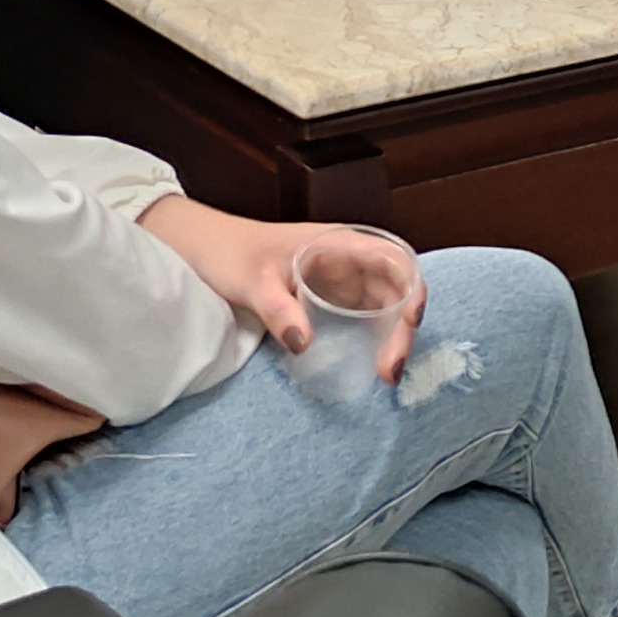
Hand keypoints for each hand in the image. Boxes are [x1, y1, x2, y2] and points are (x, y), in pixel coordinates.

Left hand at [136, 196, 425, 384]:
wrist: (205, 250)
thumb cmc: (231, 253)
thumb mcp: (252, 281)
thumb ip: (278, 309)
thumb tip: (304, 344)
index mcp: (339, 243)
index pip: (393, 258)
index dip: (412, 285)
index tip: (411, 319)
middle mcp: (349, 259)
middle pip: (396, 288)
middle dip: (402, 326)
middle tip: (389, 369)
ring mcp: (342, 279)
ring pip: (385, 304)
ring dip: (392, 336)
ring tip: (385, 373)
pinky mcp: (331, 299)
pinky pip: (365, 316)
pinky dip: (375, 338)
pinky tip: (371, 363)